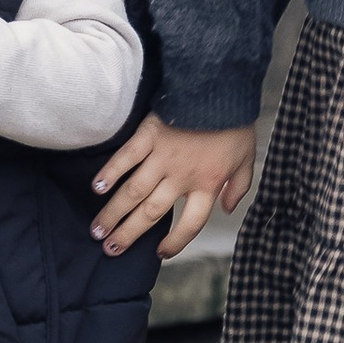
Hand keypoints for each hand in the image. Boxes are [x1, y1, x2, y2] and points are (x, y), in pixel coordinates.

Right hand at [91, 112, 256, 257]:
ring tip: (97, 229)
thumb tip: (227, 209)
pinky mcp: (149, 135)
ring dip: (113, 212)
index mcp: (208, 184)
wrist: (221, 88)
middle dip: (129, 233)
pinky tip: (96, 187)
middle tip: (110, 249)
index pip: (191, 224)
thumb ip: (239, 187)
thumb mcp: (247, 159)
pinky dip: (110, 172)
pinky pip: (126, 157)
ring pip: (133, 191)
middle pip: (151, 213)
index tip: (160, 253)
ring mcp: (163, 156)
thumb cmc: (235, 124)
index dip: (176, 242)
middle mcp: (182, 176)